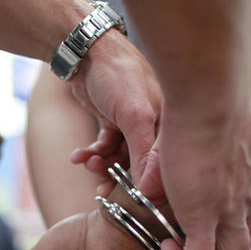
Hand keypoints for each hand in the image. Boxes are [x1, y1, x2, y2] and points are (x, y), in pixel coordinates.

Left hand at [68, 31, 162, 195]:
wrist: (85, 50)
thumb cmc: (117, 74)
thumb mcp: (134, 116)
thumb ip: (144, 152)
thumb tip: (151, 189)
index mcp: (172, 121)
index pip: (167, 163)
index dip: (151, 183)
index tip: (133, 199)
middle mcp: (158, 123)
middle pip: (143, 163)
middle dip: (120, 176)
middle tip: (102, 188)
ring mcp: (136, 123)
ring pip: (121, 157)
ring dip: (102, 163)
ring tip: (86, 164)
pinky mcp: (116, 120)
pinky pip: (106, 146)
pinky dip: (92, 152)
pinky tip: (78, 156)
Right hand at [155, 103, 250, 249]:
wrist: (210, 95)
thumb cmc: (210, 93)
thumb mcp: (206, 121)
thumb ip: (186, 143)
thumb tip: (164, 160)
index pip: (248, 208)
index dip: (226, 219)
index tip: (198, 210)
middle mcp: (249, 195)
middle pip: (246, 242)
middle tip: (191, 244)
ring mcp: (230, 210)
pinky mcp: (205, 218)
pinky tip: (167, 248)